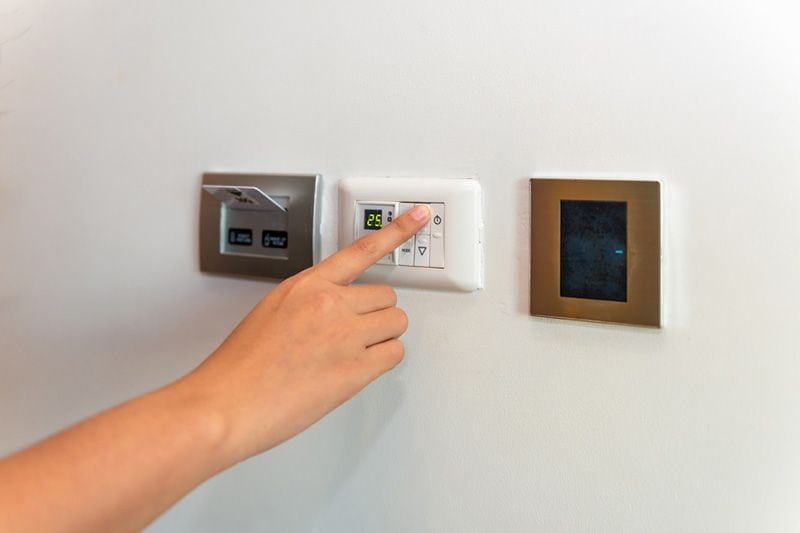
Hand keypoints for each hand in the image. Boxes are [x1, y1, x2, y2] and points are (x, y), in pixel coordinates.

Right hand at [186, 205, 430, 462]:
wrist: (227, 404)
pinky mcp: (355, 369)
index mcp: (306, 285)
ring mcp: (345, 334)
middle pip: (387, 296)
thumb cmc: (241, 367)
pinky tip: (356, 369)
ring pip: (396, 324)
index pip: (361, 250)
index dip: (396, 232)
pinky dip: (382, 361)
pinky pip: (394, 354)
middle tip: (352, 335)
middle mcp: (329, 303)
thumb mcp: (272, 312)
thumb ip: (309, 302)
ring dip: (382, 338)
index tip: (419, 217)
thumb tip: (335, 310)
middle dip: (375, 315)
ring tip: (350, 354)